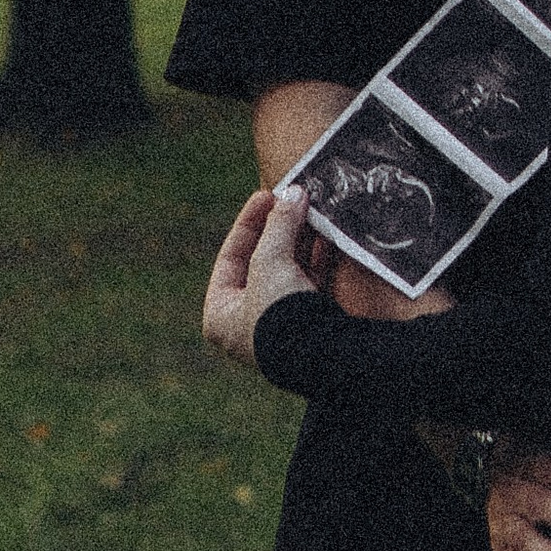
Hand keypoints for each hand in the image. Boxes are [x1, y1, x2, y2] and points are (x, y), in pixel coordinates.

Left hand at [203, 182, 314, 368]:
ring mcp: (281, 325)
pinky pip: (311, 284)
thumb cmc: (280, 315)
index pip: (230, 258)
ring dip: (302, 240)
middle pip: (262, 262)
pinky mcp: (312, 326)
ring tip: (313, 210)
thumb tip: (294, 193)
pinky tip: (328, 236)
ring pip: (289, 271)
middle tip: (294, 200)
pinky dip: (319, 259)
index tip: (267, 195)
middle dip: (280, 229)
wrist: (324, 357)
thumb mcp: (269, 261)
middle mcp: (248, 322)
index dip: (248, 223)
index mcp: (221, 315)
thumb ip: (279, 225)